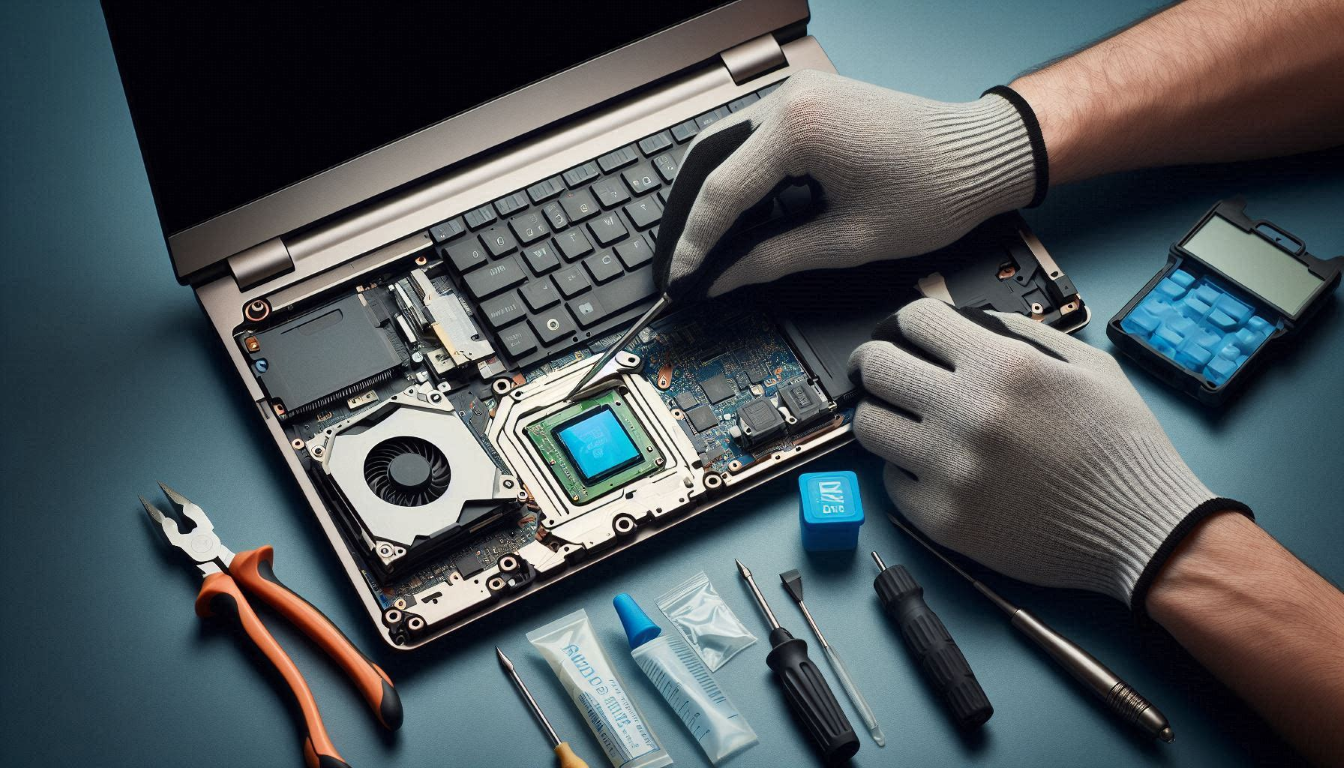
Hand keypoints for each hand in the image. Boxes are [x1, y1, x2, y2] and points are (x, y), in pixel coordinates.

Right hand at [653, 70, 1043, 299]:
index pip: (721, 193)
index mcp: (798, 128)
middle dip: (688, 220)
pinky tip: (734, 219)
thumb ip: (773, 260)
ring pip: (723, 149)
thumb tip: (723, 280)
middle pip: (707, 163)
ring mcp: (795, 95)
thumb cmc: (933, 191)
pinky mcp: (806, 102)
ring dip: (708, 198)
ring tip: (700, 249)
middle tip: (678, 269)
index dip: (695, 246)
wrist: (981, 154)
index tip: (681, 283)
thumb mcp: (847, 242)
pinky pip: (750, 141)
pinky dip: (735, 180)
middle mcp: (788, 99)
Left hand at [848, 299, 1249, 606]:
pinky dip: (906, 471)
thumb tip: (965, 321)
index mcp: (1003, 368)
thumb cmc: (1122, 447)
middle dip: (873, 362)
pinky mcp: (941, 519)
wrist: (1142, 529)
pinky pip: (892, 483)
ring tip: (900, 418)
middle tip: (877, 370)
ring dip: (881, 415)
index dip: (906, 321)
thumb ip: (1021, 334)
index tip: (903, 333)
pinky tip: (933, 468)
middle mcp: (967, 414)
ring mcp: (949, 470)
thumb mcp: (1088, 366)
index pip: (915, 321)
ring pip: (870, 426)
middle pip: (876, 368)